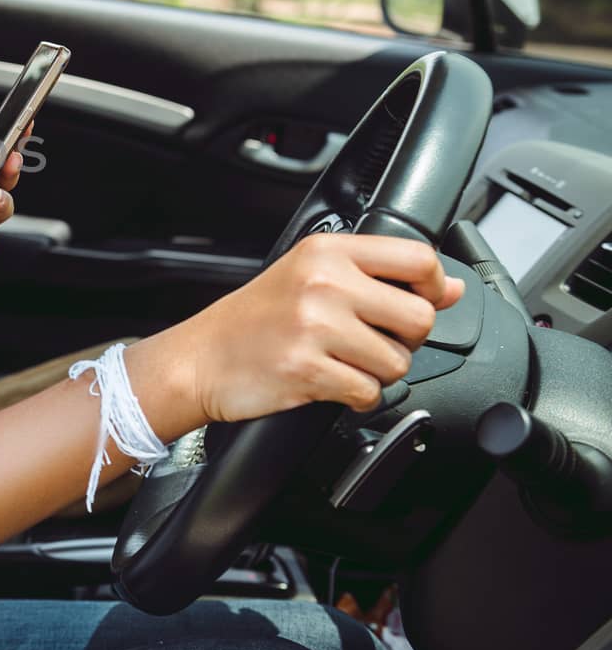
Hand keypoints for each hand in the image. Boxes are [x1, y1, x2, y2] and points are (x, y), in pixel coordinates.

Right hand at [172, 232, 465, 424]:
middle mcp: (323, 283)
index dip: (432, 287)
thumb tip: (449, 288)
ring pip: (398, 362)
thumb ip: (380, 277)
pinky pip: (369, 393)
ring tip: (343, 363)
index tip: (418, 301)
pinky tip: (331, 383)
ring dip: (378, 373)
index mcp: (327, 252)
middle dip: (404, 340)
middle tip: (370, 341)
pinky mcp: (308, 369)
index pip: (417, 258)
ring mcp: (315, 326)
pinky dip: (357, 398)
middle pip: (419, 317)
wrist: (200, 358)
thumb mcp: (310, 277)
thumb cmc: (253, 320)